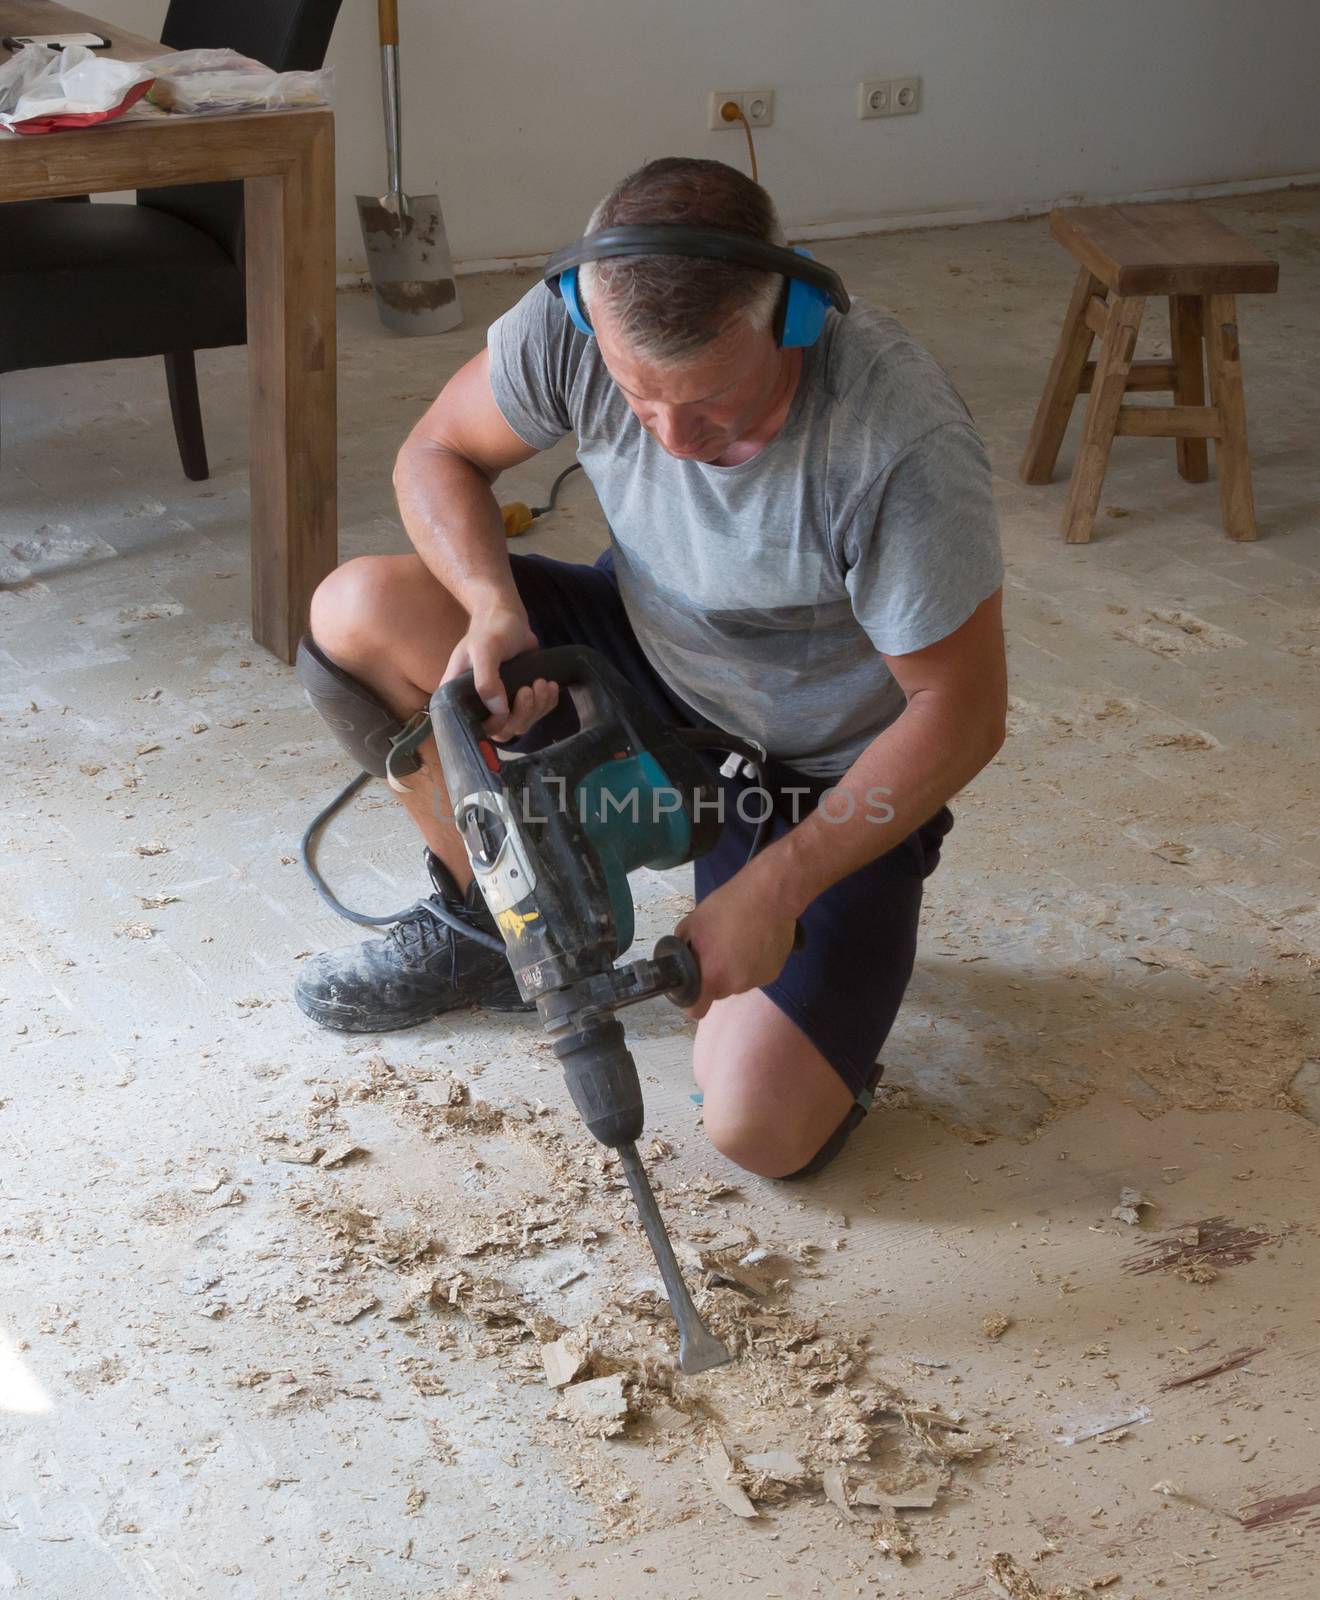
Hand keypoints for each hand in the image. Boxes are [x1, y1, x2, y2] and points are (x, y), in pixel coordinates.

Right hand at [442, 603, 558, 741]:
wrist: (508, 617)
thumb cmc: (491, 630)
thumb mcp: (485, 650)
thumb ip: (486, 680)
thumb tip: (499, 711)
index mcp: (458, 697)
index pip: (475, 728)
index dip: (494, 725)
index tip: (508, 706)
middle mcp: (477, 704)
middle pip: (503, 731)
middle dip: (522, 714)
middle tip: (530, 689)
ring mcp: (500, 703)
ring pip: (521, 723)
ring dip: (537, 707)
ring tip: (542, 683)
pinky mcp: (519, 697)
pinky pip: (535, 713)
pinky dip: (546, 703)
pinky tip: (549, 686)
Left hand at [674, 871, 797, 1020]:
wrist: (769, 895)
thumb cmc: (727, 906)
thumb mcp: (693, 922)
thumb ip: (682, 945)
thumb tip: (679, 956)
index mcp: (713, 975)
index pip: (696, 1010)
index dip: (691, 1001)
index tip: (692, 988)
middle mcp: (736, 985)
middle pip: (718, 992)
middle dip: (715, 976)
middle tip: (717, 950)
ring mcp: (758, 981)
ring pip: (738, 982)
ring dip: (735, 969)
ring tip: (738, 941)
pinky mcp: (775, 972)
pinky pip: (756, 974)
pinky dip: (753, 964)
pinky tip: (755, 942)